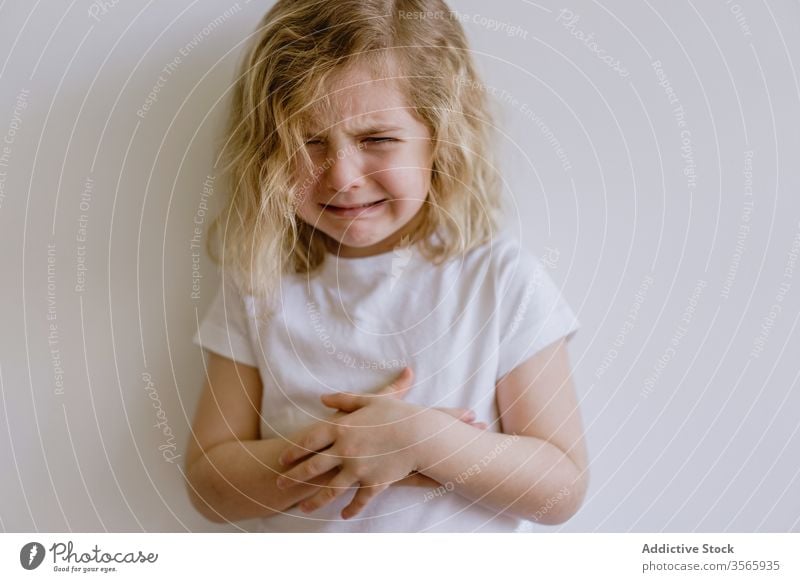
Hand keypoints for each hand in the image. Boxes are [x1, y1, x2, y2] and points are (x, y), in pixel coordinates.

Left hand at [276, 367, 428, 517]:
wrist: (422, 433)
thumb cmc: (397, 413)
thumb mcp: (370, 399)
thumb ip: (344, 399)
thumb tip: (323, 398)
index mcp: (342, 429)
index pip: (309, 441)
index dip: (294, 451)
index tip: (282, 459)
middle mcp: (345, 451)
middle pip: (312, 467)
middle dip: (293, 477)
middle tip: (280, 484)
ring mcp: (359, 470)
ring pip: (330, 490)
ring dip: (315, 501)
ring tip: (303, 509)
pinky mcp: (374, 483)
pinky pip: (359, 500)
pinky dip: (351, 509)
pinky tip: (344, 516)